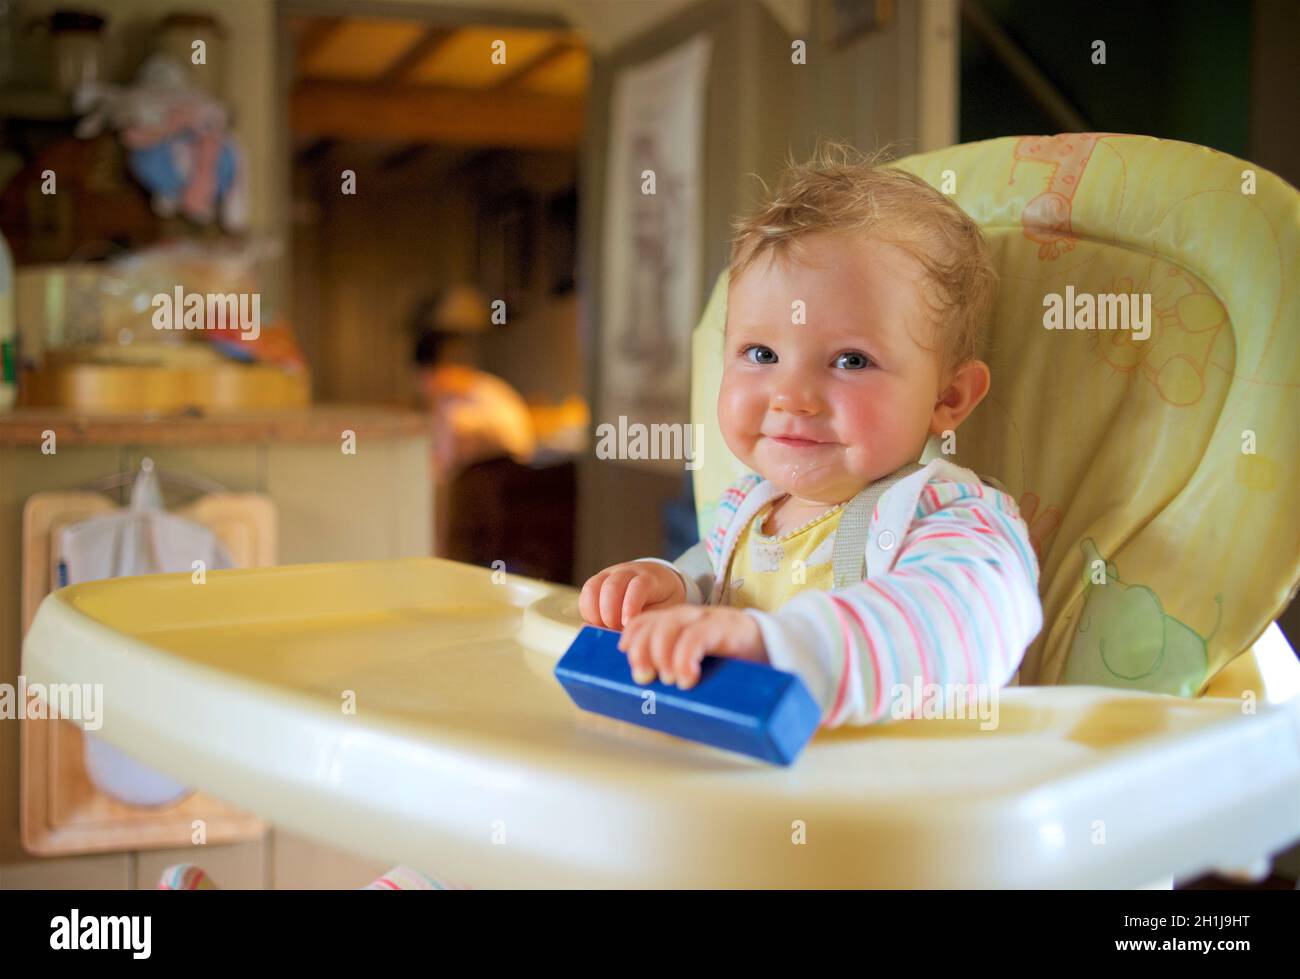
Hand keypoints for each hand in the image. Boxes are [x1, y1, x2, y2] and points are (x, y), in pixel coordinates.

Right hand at [579, 562, 686, 629]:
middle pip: (612, 585)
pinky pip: (585, 593)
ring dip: (595, 612)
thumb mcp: (663, 612)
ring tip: (604, 628)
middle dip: (609, 611)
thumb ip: (646, 622)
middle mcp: (628, 572)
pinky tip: (596, 624)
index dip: (630, 605)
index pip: (638, 586)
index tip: (627, 624)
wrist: (660, 584)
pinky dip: (587, 611)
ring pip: (593, 586)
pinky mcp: (598, 582)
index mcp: (650, 578)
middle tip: (614, 629)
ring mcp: (610, 575)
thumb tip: (623, 636)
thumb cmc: (663, 603)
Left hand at [617, 605, 766, 689]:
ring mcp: (710, 619)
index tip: (628, 659)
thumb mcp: (703, 666)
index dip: (631, 638)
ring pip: (671, 625)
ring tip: (669, 681)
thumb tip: (654, 710)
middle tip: (644, 679)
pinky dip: (685, 656)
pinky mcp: (727, 628)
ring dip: (661, 654)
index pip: (645, 621)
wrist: (781, 649)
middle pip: (654, 624)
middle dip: (641, 651)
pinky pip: (698, 634)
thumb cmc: (737, 666)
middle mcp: (692, 616)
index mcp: (681, 623)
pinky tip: (687, 677)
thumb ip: (681, 675)